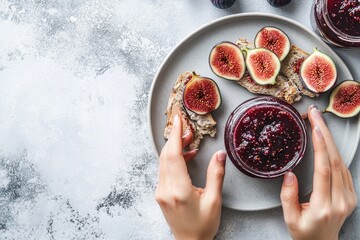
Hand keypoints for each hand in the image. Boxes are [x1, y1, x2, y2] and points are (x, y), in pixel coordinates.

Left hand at [155, 114, 226, 239]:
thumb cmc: (203, 226)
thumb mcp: (214, 200)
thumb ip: (216, 175)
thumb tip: (220, 155)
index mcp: (179, 190)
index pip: (173, 156)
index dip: (176, 136)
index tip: (178, 121)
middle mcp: (165, 189)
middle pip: (166, 155)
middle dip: (176, 138)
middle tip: (187, 128)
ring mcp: (160, 191)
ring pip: (163, 161)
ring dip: (175, 148)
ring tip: (189, 140)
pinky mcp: (160, 193)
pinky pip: (164, 169)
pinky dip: (173, 159)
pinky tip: (186, 156)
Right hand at [280, 105, 356, 239]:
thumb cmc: (304, 233)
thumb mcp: (290, 219)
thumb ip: (288, 197)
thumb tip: (289, 174)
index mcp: (325, 205)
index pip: (324, 169)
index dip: (320, 146)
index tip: (315, 128)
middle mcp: (341, 200)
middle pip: (335, 160)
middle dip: (326, 134)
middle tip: (315, 115)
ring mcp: (349, 197)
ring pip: (342, 162)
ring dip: (330, 140)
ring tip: (318, 123)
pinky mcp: (350, 195)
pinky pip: (344, 168)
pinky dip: (334, 152)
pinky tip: (326, 142)